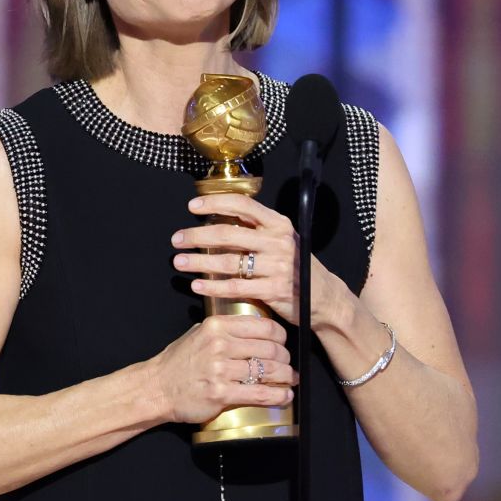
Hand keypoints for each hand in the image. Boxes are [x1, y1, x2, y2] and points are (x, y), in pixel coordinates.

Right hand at [150, 315, 296, 424]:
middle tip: (288, 365)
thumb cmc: (179, 362)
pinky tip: (285, 396)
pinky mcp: (220, 393)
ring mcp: (219, 369)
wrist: (157, 387)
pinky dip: (277, 395)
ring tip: (289, 379)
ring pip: (267, 370)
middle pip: (269, 348)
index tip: (283, 344)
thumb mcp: (199, 333)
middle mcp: (219, 344)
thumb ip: (224, 328)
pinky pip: (258, 393)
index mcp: (217, 326)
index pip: (262, 326)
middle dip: (285, 359)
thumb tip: (254, 327)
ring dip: (285, 377)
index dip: (280, 336)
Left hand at [171, 193, 343, 326]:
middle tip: (177, 239)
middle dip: (196, 236)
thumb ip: (257, 230)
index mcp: (279, 224)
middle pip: (228, 233)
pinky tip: (197, 285)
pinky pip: (236, 287)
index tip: (192, 207)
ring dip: (198, 262)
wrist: (323, 297)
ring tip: (179, 263)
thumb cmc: (296, 267)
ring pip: (228, 261)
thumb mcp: (283, 241)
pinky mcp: (274, 290)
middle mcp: (279, 241)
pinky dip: (213, 286)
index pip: (242, 204)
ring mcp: (278, 266)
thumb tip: (219, 217)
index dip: (214, 202)